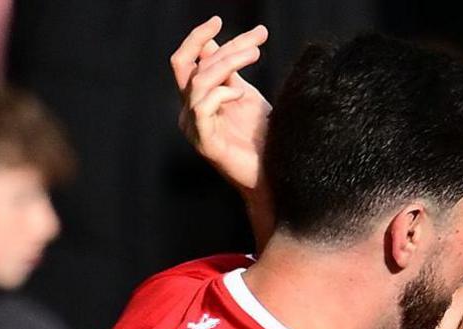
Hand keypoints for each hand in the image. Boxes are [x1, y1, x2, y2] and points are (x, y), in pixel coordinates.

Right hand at [170, 17, 271, 193]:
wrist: (274, 175)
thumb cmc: (261, 138)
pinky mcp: (205, 143)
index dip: (201, 38)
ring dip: (228, 63)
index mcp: (198, 98)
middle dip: (222, 47)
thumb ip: (229, 72)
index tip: (218, 19)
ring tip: (255, 56)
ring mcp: (194, 128)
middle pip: (189, 66)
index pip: (190, 60)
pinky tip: (240, 92)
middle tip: (257, 39)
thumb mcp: (245, 96)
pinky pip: (201, 108)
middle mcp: (190, 111)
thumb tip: (215, 43)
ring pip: (197, 82)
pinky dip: (220, 94)